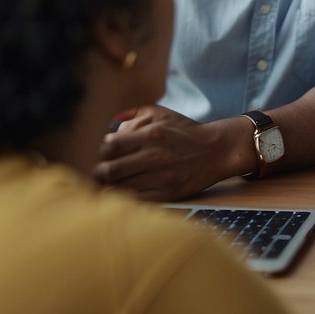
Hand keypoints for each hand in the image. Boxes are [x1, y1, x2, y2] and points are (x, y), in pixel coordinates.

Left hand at [95, 104, 241, 200]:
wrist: (217, 150)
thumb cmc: (185, 132)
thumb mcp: (162, 113)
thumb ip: (134, 112)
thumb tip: (109, 121)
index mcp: (151, 135)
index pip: (109, 146)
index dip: (97, 152)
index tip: (98, 154)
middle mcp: (155, 156)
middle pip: (109, 170)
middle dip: (98, 173)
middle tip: (97, 173)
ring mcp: (161, 177)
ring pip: (119, 188)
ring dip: (109, 187)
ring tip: (108, 183)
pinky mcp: (167, 194)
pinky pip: (135, 201)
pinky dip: (124, 198)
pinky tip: (124, 192)